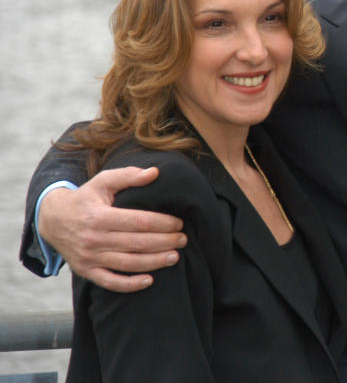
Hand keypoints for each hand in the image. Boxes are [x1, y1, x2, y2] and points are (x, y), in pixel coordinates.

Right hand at [37, 166, 185, 292]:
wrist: (52, 219)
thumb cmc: (85, 198)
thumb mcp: (103, 182)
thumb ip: (128, 176)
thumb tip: (155, 172)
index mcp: (99, 216)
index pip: (138, 222)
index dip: (162, 223)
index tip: (179, 223)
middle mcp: (93, 239)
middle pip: (137, 243)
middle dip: (164, 242)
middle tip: (183, 240)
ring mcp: (88, 257)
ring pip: (128, 264)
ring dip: (155, 262)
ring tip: (175, 257)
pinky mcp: (85, 271)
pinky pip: (110, 282)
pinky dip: (130, 285)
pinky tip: (149, 280)